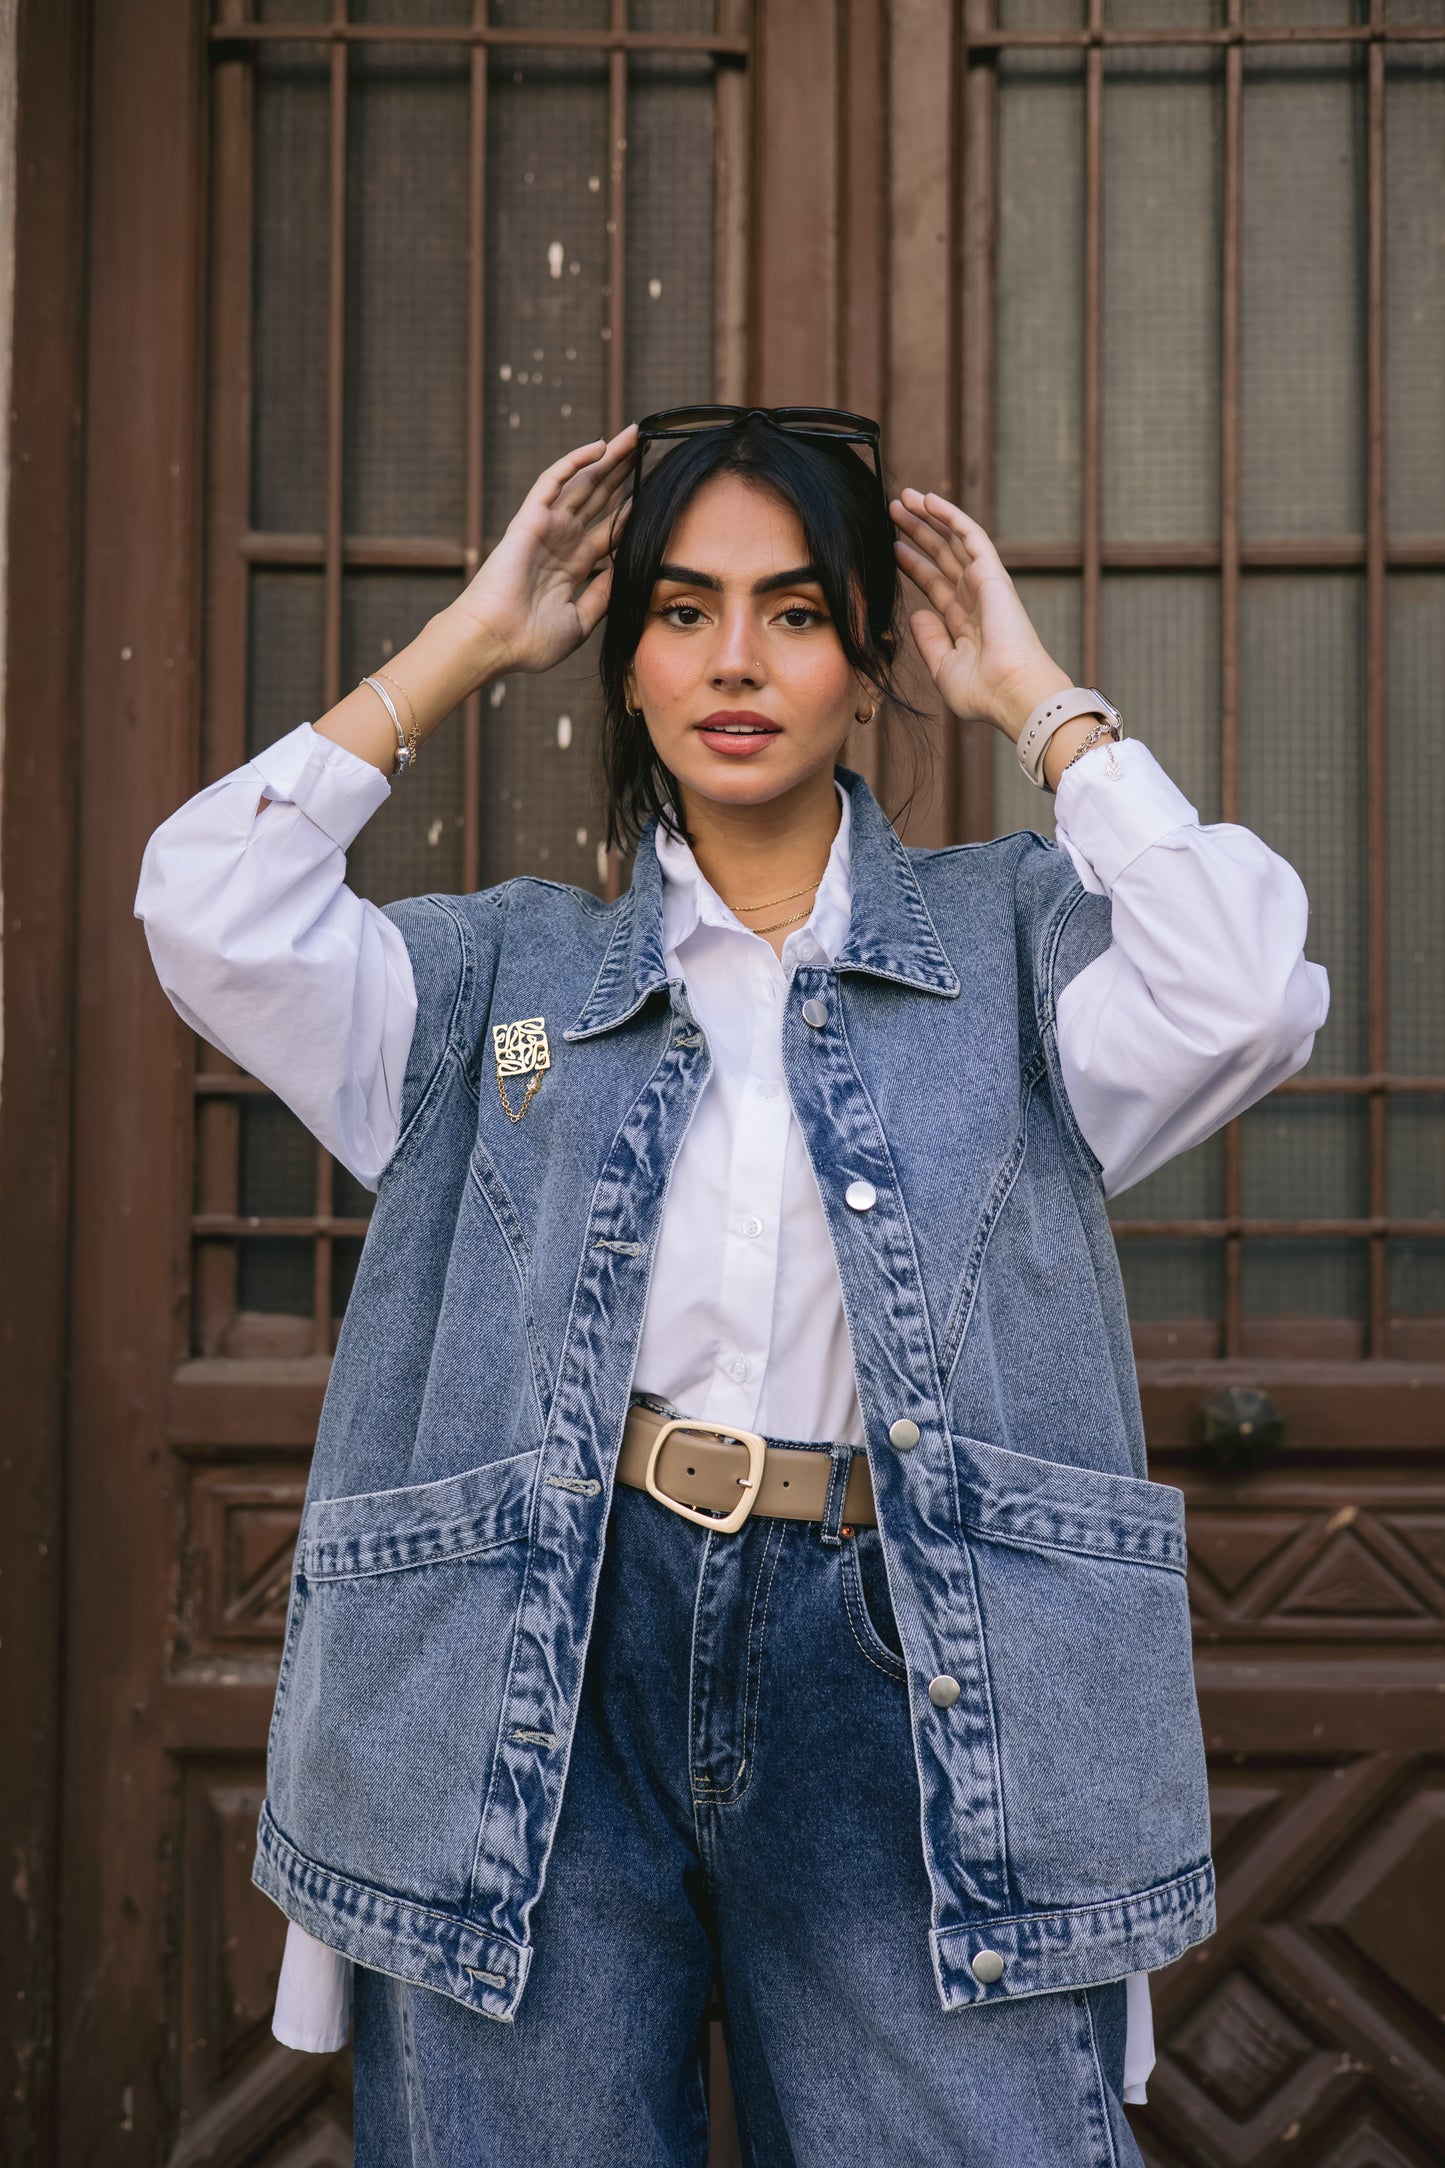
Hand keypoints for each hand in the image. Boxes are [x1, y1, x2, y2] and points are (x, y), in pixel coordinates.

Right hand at [453, 425, 636, 677]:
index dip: (631, 511)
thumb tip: (628, 572)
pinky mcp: (530, 519)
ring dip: (608, 459)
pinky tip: (601, 445)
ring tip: (634, 436)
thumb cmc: (529, 642)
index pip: (610, 531)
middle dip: (623, 474)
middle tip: (648, 449)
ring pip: (583, 483)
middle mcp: (561, 542)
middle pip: (599, 499)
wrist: (494, 642)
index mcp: (572, 567)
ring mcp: (546, 528)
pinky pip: (554, 481)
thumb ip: (603, 596)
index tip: (658, 495)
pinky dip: (575, 461)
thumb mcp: (580, 622)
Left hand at [890, 489, 1069, 738]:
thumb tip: (917, 614)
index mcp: (964, 623)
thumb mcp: (943, 669)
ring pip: (952, 541)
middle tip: (893, 511)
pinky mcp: (992, 574)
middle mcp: (974, 600)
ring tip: (903, 498)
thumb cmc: (983, 693)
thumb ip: (929, 641)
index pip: (934, 585)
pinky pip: (970, 536)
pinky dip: (950, 516)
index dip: (913, 565)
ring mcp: (984, 585)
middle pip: (940, 557)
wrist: (1011, 693)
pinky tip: (929, 500)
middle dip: (917, 534)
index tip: (891, 548)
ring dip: (928, 519)